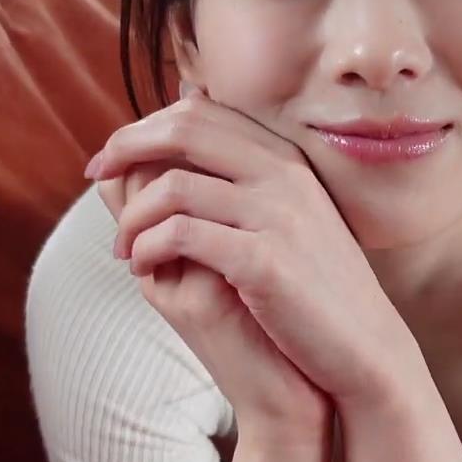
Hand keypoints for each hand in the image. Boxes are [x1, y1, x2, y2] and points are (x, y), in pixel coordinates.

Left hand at [88, 88, 414, 410]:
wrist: (367, 350)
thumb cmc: (316, 290)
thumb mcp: (287, 219)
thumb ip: (243, 179)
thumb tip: (191, 138)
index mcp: (284, 160)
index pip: (199, 112)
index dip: (144, 127)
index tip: (111, 157)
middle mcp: (283, 176)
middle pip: (183, 129)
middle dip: (125, 148)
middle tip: (95, 176)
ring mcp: (277, 215)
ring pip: (173, 186)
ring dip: (132, 216)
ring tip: (123, 249)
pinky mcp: (264, 262)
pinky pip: (182, 235)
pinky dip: (147, 248)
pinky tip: (143, 268)